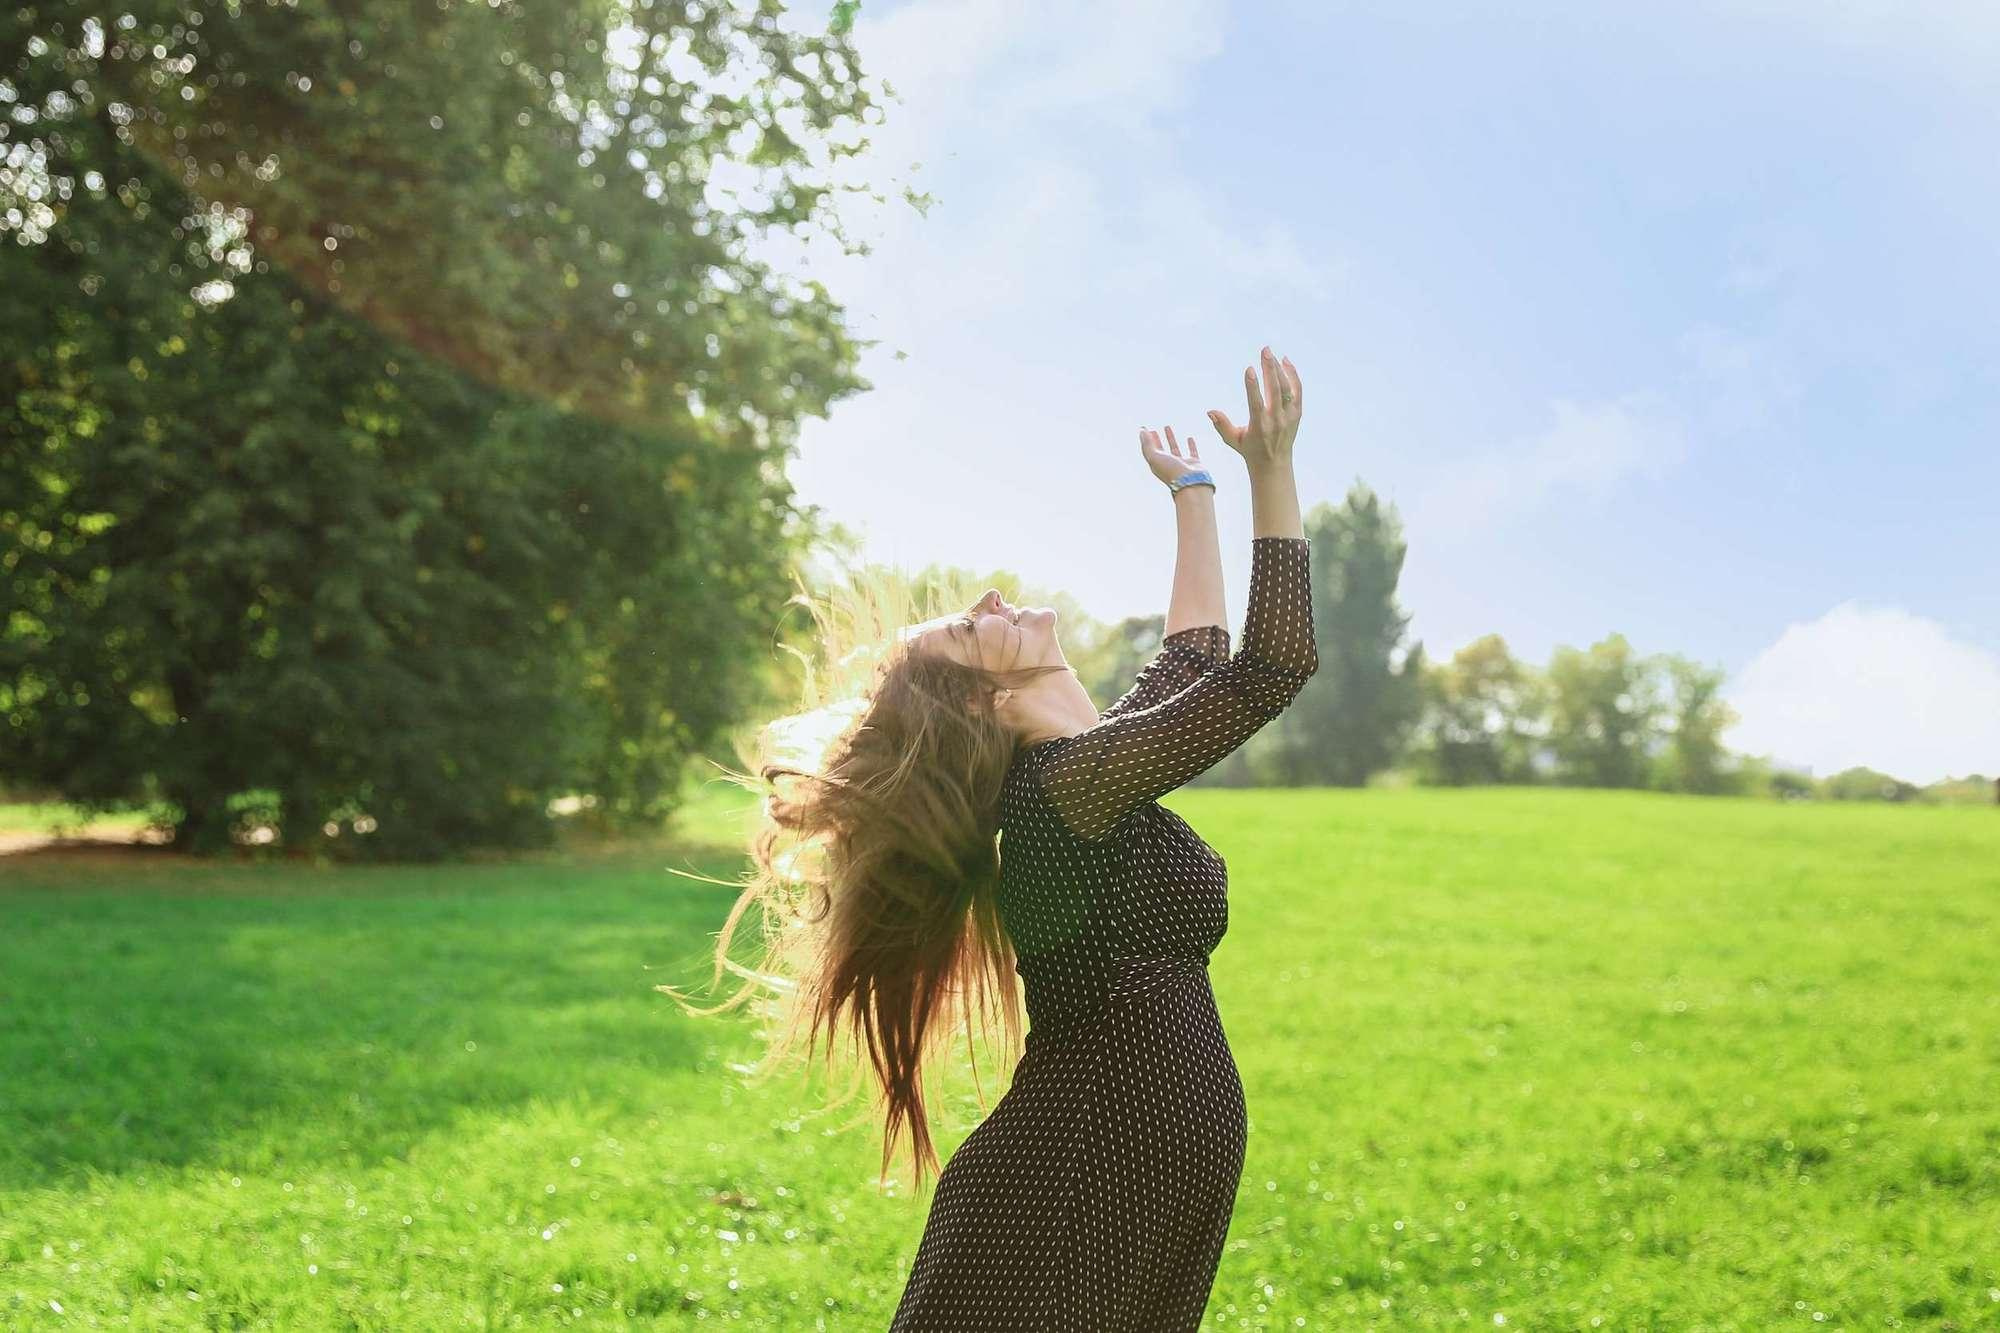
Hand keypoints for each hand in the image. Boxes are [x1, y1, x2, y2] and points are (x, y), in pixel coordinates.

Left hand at [1137, 424, 1210, 489]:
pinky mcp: (1194, 463)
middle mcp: (1168, 464)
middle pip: (1159, 450)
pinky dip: (1190, 445)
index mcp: (1157, 465)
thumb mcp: (1155, 457)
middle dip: (1155, 440)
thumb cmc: (1171, 471)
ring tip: (1167, 427)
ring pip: (1174, 448)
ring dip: (1170, 438)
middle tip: (1153, 430)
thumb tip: (1141, 430)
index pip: (1149, 450)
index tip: (1143, 428)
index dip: (1145, 439)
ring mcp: (1181, 464)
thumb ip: (1147, 444)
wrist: (1191, 483)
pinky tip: (1189, 438)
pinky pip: (1192, 451)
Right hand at [1207, 345, 1301, 469]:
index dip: (1253, 386)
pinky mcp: (1297, 414)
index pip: (1256, 403)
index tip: (1249, 369)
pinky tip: (1285, 361)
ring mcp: (1289, 416)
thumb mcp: (1232, 440)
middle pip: (1275, 390)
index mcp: (1260, 426)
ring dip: (1279, 369)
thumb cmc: (1250, 450)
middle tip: (1264, 351)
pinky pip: (1297, 391)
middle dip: (1270, 369)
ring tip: (1270, 354)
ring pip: (1287, 388)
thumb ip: (1221, 425)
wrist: (1274, 464)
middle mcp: (1276, 420)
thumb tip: (1210, 412)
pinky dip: (1292, 375)